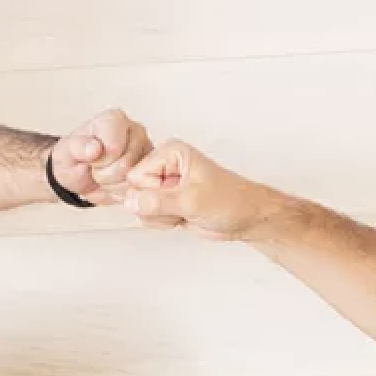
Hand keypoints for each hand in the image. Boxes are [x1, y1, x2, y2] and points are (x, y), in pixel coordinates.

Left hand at [51, 108, 151, 203]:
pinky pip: (138, 189)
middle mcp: (136, 131)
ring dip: (113, 185)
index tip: (91, 158)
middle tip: (96, 169)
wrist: (80, 174)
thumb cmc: (75, 158)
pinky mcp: (151, 170)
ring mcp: (146, 151)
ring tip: (104, 176)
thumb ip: (78, 147)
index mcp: (114, 119)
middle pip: (126, 165)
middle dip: (105, 175)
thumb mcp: (67, 152)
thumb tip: (95, 148)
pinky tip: (114, 183)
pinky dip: (122, 192)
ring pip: (133, 180)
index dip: (99, 161)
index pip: (113, 148)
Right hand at [123, 140, 282, 239]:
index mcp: (170, 153)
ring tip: (183, 211)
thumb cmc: (230, 200)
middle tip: (179, 206)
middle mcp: (165, 166)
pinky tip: (181, 217)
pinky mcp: (166, 202)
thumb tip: (130, 201)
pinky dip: (163, 222)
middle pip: (135, 191)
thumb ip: (157, 201)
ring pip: (139, 206)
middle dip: (155, 207)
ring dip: (160, 216)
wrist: (245, 218)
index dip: (150, 192)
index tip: (171, 196)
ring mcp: (165, 185)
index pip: (136, 175)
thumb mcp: (192, 200)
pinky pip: (148, 215)